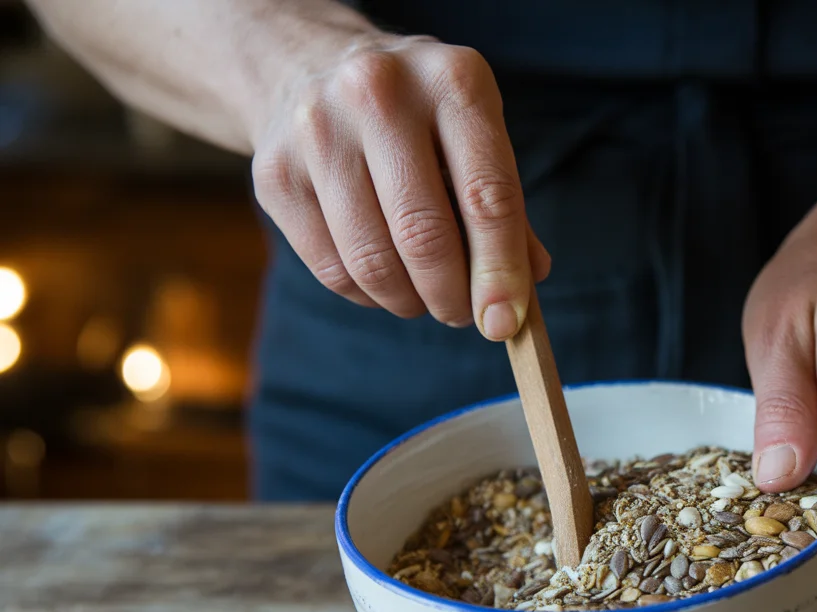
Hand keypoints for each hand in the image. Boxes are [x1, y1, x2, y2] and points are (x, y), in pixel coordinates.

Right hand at [250, 29, 548, 337]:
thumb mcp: (471, 133)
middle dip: (451, 297)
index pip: (487, 195)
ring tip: (423, 299)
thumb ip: (503, 205)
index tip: (504, 323)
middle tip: (462, 315)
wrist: (307, 66)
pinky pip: (331, 269)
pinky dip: (366, 295)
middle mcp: (379, 94)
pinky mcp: (275, 174)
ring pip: (373, 262)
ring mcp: (318, 131)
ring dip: (408, 302)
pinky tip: (382, 281)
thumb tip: (524, 288)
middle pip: (424, 234)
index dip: (500, 271)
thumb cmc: (416, 115)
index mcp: (452, 81)